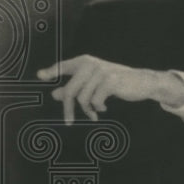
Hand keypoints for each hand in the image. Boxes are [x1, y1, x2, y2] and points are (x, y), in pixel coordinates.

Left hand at [37, 55, 183, 122]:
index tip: (40, 76)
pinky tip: (103, 107)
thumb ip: (76, 88)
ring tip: (93, 113)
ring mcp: (100, 72)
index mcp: (85, 62)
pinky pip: (95, 100)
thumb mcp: (94, 85)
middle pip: (70, 90)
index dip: (51, 71)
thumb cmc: (117, 83)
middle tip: (68, 121)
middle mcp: (91, 64)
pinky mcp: (110, 81)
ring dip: (87, 109)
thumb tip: (55, 94)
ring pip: (82, 98)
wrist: (143, 82)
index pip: (64, 66)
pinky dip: (97, 107)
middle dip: (68, 108)